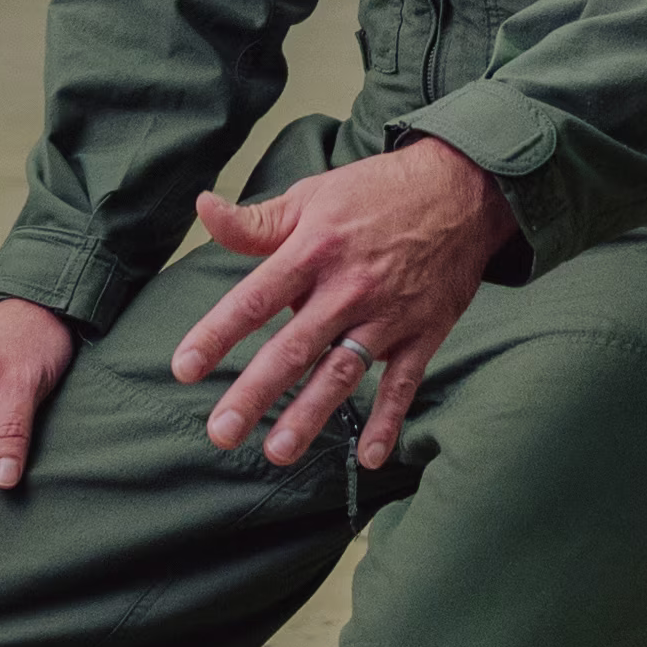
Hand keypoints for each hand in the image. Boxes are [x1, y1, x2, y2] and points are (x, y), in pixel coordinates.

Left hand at [175, 138, 511, 470]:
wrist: (463, 188)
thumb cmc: (376, 192)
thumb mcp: (310, 196)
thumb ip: (256, 221)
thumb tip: (203, 210)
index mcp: (312, 251)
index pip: (254, 299)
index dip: (216, 335)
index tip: (183, 369)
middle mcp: (347, 287)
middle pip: (293, 348)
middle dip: (254, 393)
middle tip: (221, 433)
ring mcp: (388, 314)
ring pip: (342, 372)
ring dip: (310, 414)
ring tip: (277, 452)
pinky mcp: (423, 332)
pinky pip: (404, 383)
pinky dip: (389, 420)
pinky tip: (370, 458)